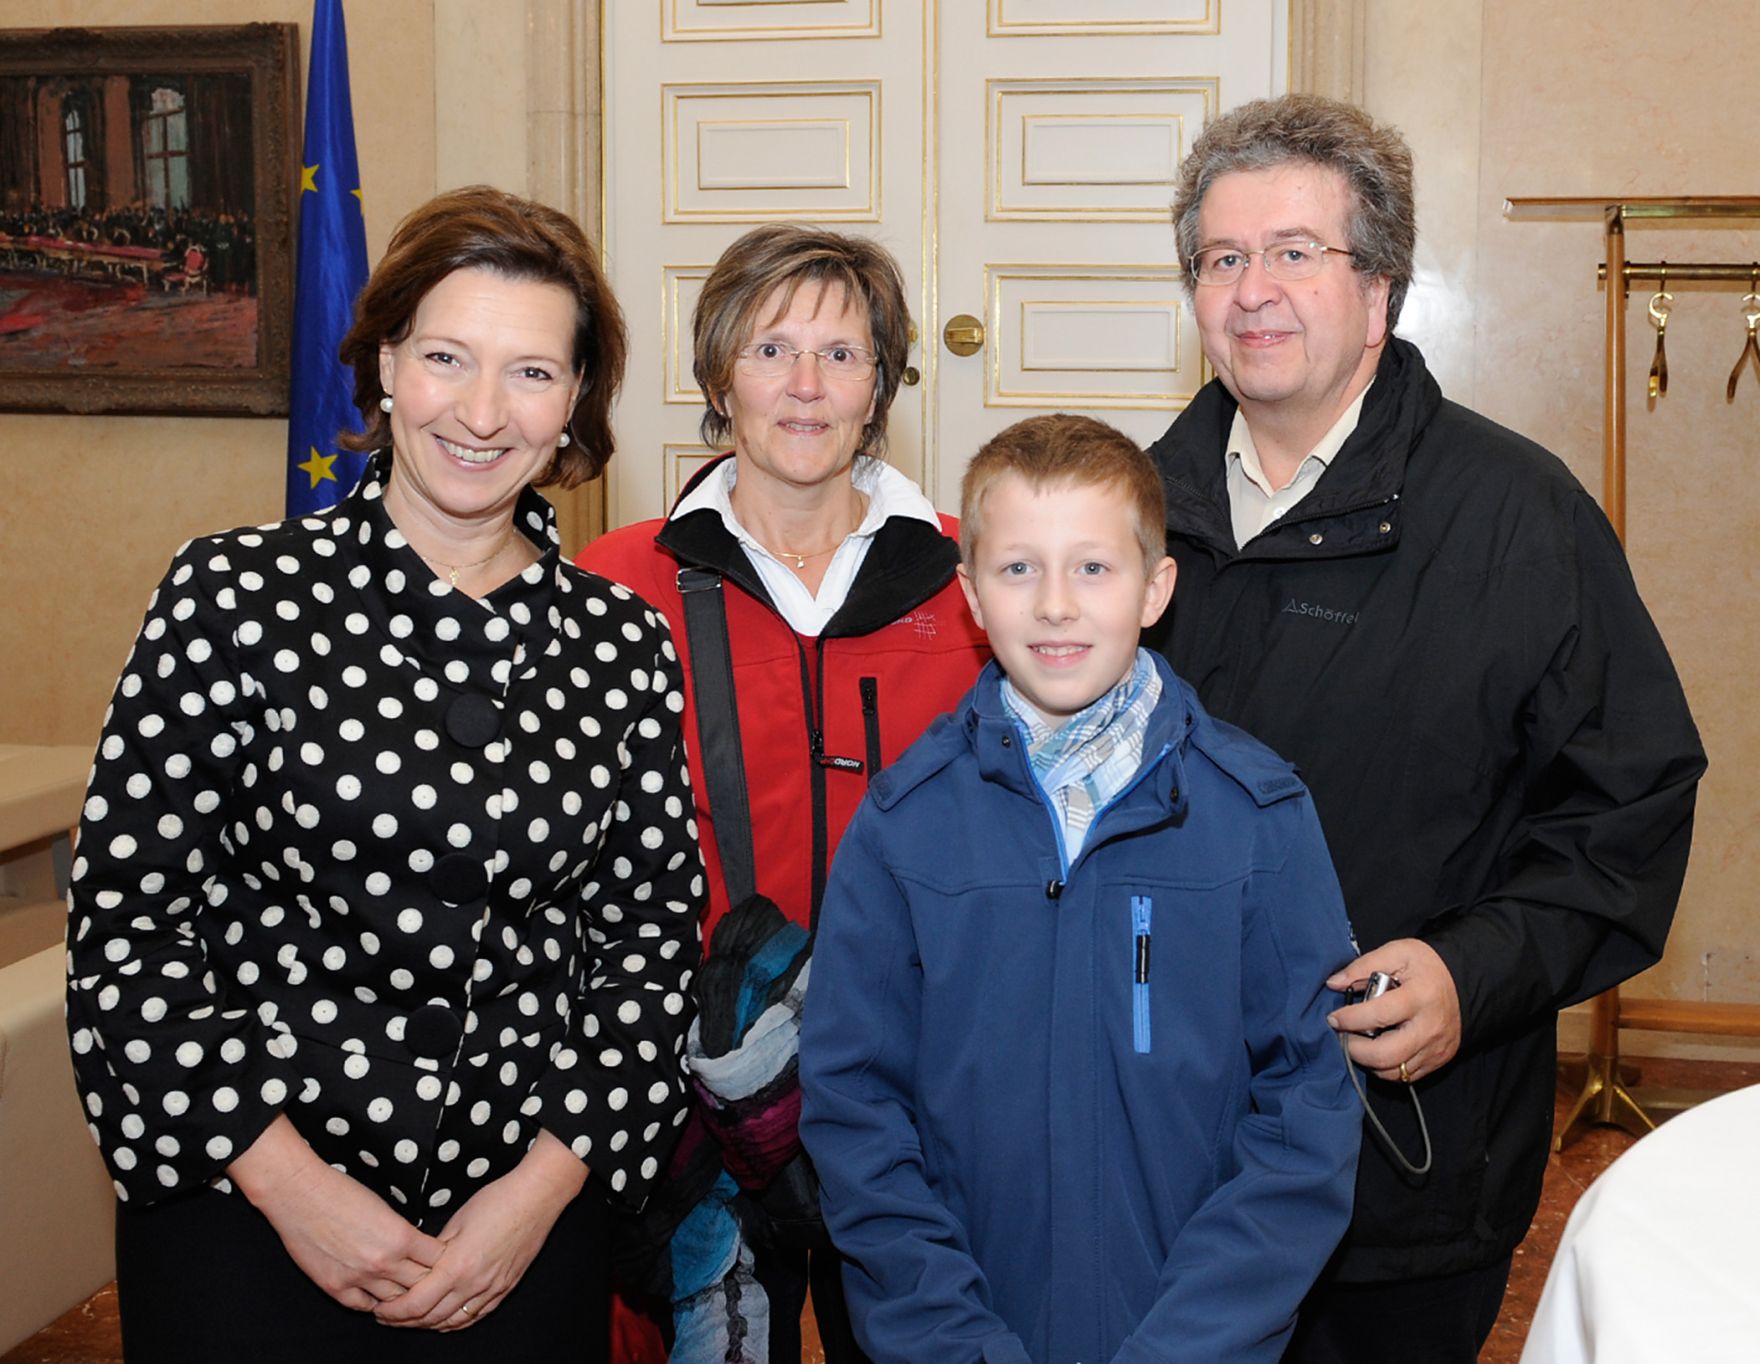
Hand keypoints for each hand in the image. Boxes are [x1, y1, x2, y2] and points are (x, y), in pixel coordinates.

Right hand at [229, 1116, 444, 1310]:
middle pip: (421, 1284)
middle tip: (430, 1278)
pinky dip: (373, 1302)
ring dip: (402, 1295)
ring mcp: (358, 1278)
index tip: (442, 1257)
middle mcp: (382, 1262)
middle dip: (428, 1281)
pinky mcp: (335, 1287)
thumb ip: (403, 1232)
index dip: (443, 1259)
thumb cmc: (342, 1191)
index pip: (438, 1259)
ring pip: (395, 1301)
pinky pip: (363, 1306)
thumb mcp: (386, 1207)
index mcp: (400, 1236)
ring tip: (406, 1289)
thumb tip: (419, 1248)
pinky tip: (378, 1295)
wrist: (300, 1193)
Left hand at [374, 1128, 588, 1331]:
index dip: (393, 1311)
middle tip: (388, 1316)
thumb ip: (434, 1249)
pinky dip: (455, 1323)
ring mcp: (492, 1289)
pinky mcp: (505, 1288)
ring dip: (427, 1325)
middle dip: (404, 1321)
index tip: (379, 1308)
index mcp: (457, 1266)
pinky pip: (475, 1316)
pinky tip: (444, 1320)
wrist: (536, 1197)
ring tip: (411, 1319)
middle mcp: (474, 1284)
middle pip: (430, 1318)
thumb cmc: (497, 1201)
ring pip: (452, 1322)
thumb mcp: (456, 1221)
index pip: (415, 1303)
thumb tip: (416, 1264)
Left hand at [1325, 939, 1461, 1083]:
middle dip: (1355, 1050)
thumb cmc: (1425, 966)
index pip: (1379, 1015)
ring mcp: (1436, 1048)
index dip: (1350, 1019)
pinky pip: (1406, 1076)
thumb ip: (1362, 966)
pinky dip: (1385, 1067)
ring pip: (1394, 1072)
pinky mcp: (1438, 1060)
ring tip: (1359, 1042)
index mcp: (1420, 996)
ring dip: (1369, 1061)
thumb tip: (1333, 983)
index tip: (1333, 1018)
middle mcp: (1430, 1027)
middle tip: (1343, 1036)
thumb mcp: (1396, 953)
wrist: (1463, 982)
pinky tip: (1378, 1048)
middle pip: (1386, 1054)